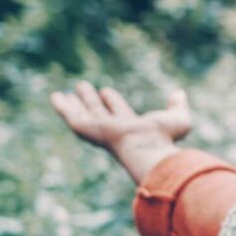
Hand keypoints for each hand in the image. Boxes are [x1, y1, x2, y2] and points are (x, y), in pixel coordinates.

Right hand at [50, 81, 191, 154]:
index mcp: (132, 127)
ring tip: (68, 92)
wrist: (147, 148)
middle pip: (99, 112)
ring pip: (85, 113)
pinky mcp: (87, 130)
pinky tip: (55, 97)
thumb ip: (178, 106)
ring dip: (76, 103)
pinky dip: (62, 108)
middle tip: (83, 87)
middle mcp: (114, 129)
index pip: (119, 112)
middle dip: (92, 100)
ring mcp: (100, 130)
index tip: (106, 92)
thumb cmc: (164, 138)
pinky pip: (72, 117)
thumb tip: (179, 93)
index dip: (112, 102)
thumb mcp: (179, 120)